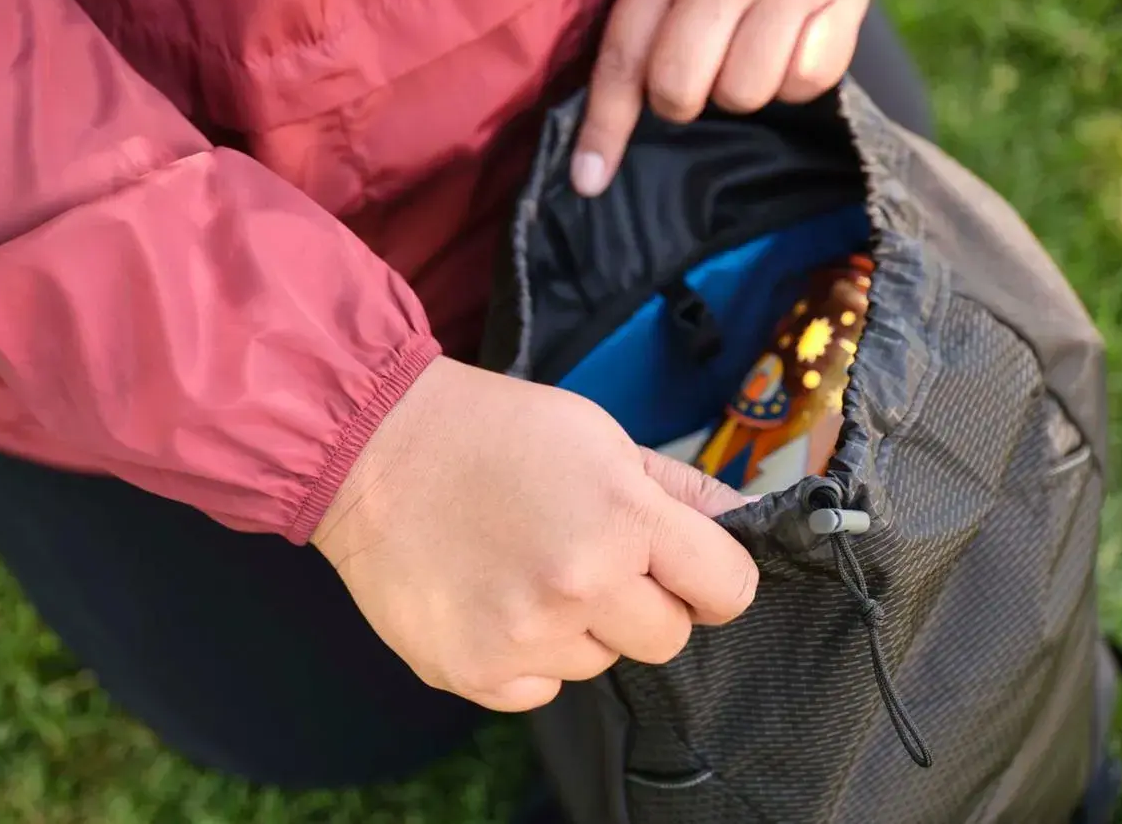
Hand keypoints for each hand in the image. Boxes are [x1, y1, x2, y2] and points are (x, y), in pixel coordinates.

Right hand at [312, 356, 757, 711]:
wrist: (374, 448)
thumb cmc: (491, 432)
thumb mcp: (599, 435)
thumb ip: (679, 489)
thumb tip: (748, 523)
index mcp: (623, 517)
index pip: (728, 589)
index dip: (712, 576)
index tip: (688, 568)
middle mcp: (580, 584)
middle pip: (668, 637)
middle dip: (642, 601)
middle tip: (588, 556)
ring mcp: (525, 636)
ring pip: (600, 663)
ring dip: (578, 627)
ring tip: (523, 567)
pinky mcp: (475, 672)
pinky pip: (540, 689)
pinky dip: (525, 655)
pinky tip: (492, 598)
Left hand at [572, 0, 886, 195]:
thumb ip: (643, 6)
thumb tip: (619, 103)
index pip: (624, 58)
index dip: (604, 128)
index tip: (589, 182)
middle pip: (682, 89)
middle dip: (682, 99)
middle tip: (698, 66)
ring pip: (748, 92)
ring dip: (743, 85)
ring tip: (752, 39)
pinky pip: (810, 80)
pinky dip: (798, 76)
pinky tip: (796, 37)